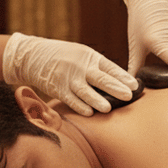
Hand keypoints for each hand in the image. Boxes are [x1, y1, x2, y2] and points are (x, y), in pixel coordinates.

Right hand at [2, 33, 137, 114]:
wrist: (32, 55)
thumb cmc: (63, 56)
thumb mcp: (82, 54)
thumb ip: (98, 67)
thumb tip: (120, 82)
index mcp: (90, 56)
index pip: (110, 67)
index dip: (123, 77)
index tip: (135, 85)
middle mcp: (80, 66)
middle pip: (100, 78)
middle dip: (115, 88)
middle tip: (128, 96)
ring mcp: (68, 77)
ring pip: (85, 91)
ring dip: (97, 100)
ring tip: (108, 108)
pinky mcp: (57, 88)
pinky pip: (70, 99)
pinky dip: (79, 106)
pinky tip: (89, 112)